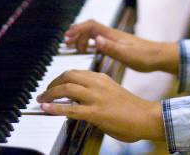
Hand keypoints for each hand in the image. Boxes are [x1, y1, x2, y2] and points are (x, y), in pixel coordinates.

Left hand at [37, 70, 164, 141]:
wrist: (147, 117)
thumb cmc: (132, 109)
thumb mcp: (112, 93)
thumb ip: (97, 93)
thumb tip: (81, 101)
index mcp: (101, 77)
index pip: (75, 72)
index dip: (60, 79)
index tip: (53, 86)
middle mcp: (97, 84)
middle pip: (68, 76)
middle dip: (52, 84)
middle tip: (44, 93)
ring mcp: (96, 97)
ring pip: (66, 89)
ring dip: (50, 94)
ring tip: (42, 101)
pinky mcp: (96, 112)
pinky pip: (70, 109)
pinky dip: (55, 108)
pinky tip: (46, 109)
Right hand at [65, 20, 178, 74]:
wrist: (159, 57)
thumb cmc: (145, 57)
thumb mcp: (127, 55)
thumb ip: (111, 48)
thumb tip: (96, 39)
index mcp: (112, 35)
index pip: (91, 26)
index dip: (77, 29)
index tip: (67, 37)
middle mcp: (112, 34)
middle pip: (90, 28)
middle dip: (76, 33)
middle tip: (67, 44)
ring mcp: (115, 39)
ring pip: (93, 33)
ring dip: (82, 38)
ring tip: (74, 48)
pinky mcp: (117, 45)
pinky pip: (99, 40)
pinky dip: (90, 43)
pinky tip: (88, 50)